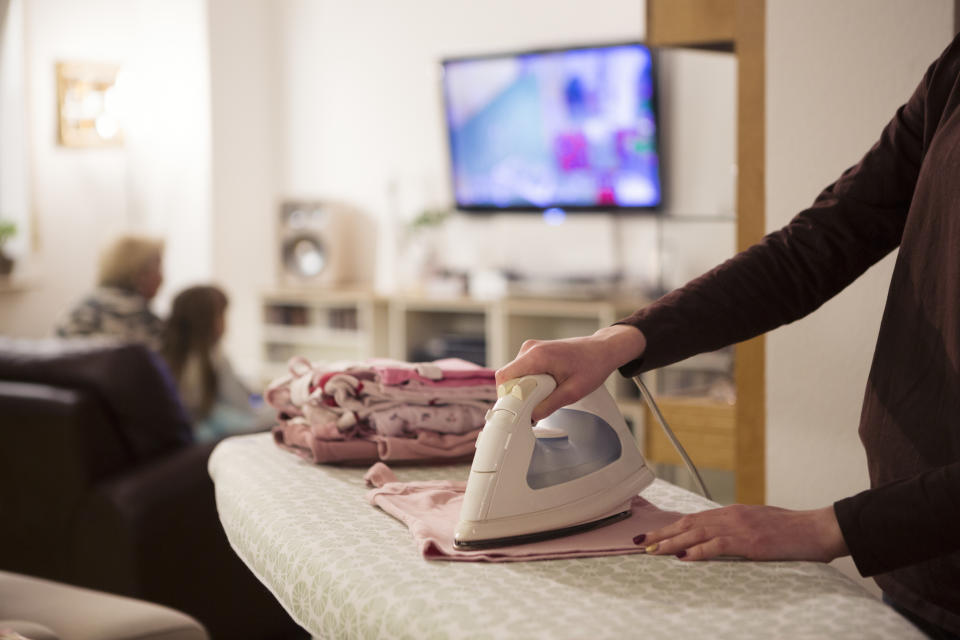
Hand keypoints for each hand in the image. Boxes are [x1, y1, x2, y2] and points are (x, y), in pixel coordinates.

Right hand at [495, 325, 645, 421]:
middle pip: (509, 377)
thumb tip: (531, 416)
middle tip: (536, 406)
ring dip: (526, 389)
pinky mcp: (535, 351)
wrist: (602, 350)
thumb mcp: (572, 392)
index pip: (504, 377)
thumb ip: (549, 405)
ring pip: (516, 375)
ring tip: (547, 394)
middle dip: (518, 395)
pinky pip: (523, 370)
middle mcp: (530, 349)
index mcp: (536, 356)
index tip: (517, 410)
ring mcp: (531, 348)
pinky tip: (547, 387)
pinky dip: (530, 382)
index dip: (506, 396)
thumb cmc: (592, 366)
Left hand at [637, 504, 847, 562]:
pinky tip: (684, 556)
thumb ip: (738, 528)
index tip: (654, 535)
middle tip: (643, 543)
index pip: (695, 518)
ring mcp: (741, 527)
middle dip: (664, 534)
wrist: (819, 529)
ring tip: (654, 550)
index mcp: (734, 512)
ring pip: (698, 533)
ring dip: (673, 542)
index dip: (672, 526)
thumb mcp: (759, 524)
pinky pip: (718, 545)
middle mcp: (732, 516)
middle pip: (690, 523)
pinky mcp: (750, 542)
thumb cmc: (793, 531)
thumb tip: (718, 538)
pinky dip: (699, 550)